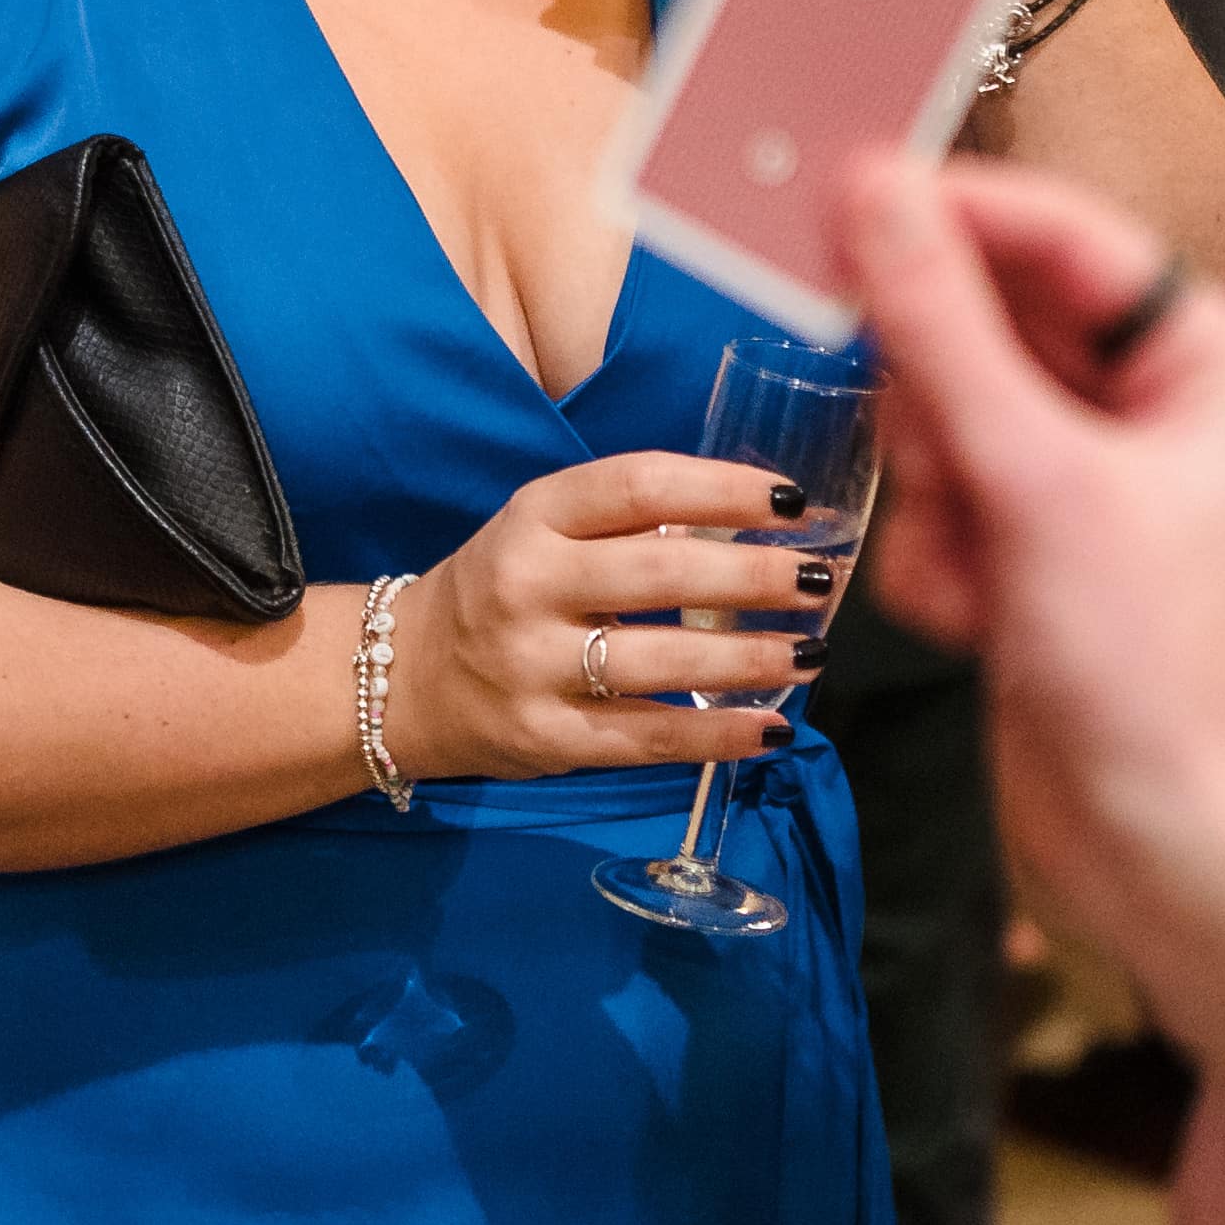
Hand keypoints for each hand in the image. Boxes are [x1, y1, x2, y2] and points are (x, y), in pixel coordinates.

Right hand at [389, 451, 839, 783]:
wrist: (404, 678)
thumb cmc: (504, 590)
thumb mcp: (544, 531)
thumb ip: (630, 522)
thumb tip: (760, 519)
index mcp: (534, 516)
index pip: (640, 486)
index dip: (724, 490)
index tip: (793, 500)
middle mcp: (527, 584)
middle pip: (661, 573)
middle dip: (755, 576)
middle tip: (820, 579)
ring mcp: (532, 666)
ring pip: (661, 662)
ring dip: (750, 658)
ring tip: (813, 651)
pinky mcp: (544, 737)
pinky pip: (646, 738)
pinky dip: (718, 734)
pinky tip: (774, 726)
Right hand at [841, 154, 1224, 1144]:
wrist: (1159, 842)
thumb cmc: (1150, 670)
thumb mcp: (1034, 478)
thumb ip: (940, 326)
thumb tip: (871, 191)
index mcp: (1207, 361)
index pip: (1062, 235)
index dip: (954, 217)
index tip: (846, 196)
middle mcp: (1155, 406)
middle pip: (988, 327)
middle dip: (945, 408)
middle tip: (941, 463)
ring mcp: (1089, 479)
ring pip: (945, 415)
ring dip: (937, 497)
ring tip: (980, 570)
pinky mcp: (1037, 545)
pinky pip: (939, 497)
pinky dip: (938, 558)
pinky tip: (978, 620)